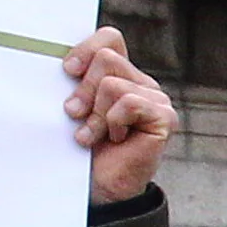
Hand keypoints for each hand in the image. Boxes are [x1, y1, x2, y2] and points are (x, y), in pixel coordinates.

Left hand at [64, 30, 178, 203]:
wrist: (98, 188)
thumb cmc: (83, 149)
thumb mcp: (73, 108)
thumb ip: (75, 83)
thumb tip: (62, 64)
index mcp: (120, 74)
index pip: (109, 38)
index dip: (86, 48)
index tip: (67, 71)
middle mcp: (141, 82)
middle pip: (107, 58)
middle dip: (83, 88)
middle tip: (73, 114)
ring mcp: (155, 99)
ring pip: (112, 83)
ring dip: (95, 113)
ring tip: (91, 134)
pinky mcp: (163, 117)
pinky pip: (129, 102)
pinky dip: (113, 122)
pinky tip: (114, 139)